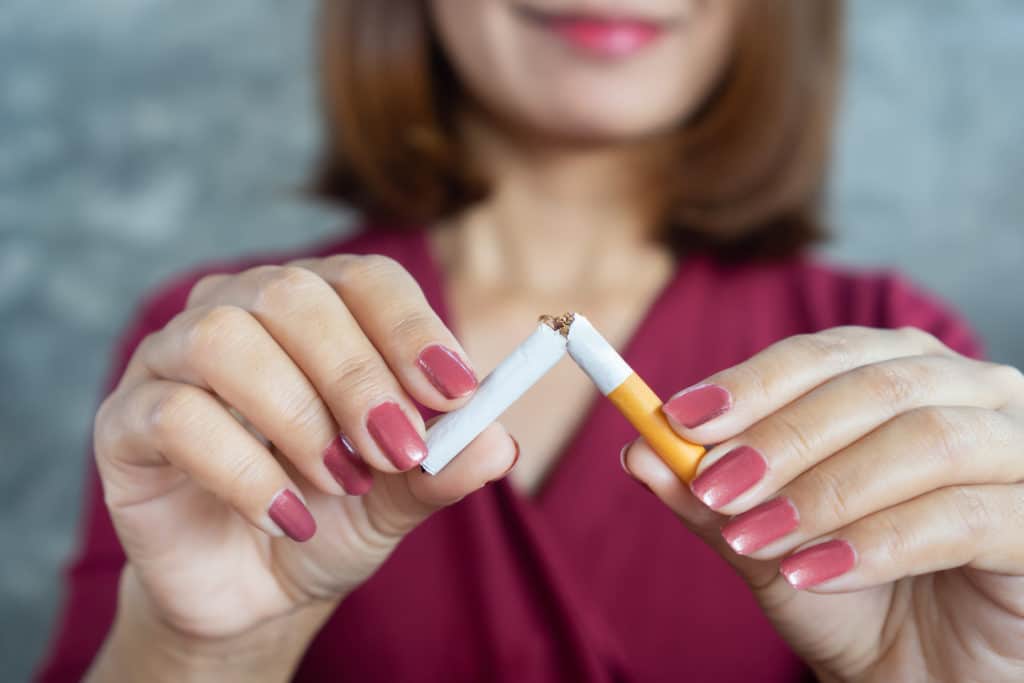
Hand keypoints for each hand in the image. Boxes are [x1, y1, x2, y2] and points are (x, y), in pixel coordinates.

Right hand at [90, 255, 515, 677]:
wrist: (257, 582)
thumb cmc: (333, 515)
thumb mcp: (402, 496)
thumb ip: (446, 466)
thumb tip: (497, 444)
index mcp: (319, 309)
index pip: (366, 279)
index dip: (412, 329)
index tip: (456, 392)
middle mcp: (241, 311)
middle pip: (293, 295)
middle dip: (357, 378)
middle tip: (396, 451)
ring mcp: (174, 359)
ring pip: (224, 338)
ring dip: (297, 416)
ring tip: (339, 482)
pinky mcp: (128, 420)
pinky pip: (176, 416)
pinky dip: (244, 471)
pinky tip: (285, 517)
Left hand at [622, 326, 1023, 681]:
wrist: (920, 674)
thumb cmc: (850, 594)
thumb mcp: (762, 540)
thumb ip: (706, 492)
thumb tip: (638, 448)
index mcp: (904, 375)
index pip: (825, 354)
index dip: (752, 381)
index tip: (679, 417)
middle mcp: (971, 394)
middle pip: (875, 386)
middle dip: (782, 438)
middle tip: (714, 486)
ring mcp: (1019, 453)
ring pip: (923, 441)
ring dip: (825, 490)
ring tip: (756, 538)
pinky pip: (963, 516)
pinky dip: (877, 542)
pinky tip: (816, 572)